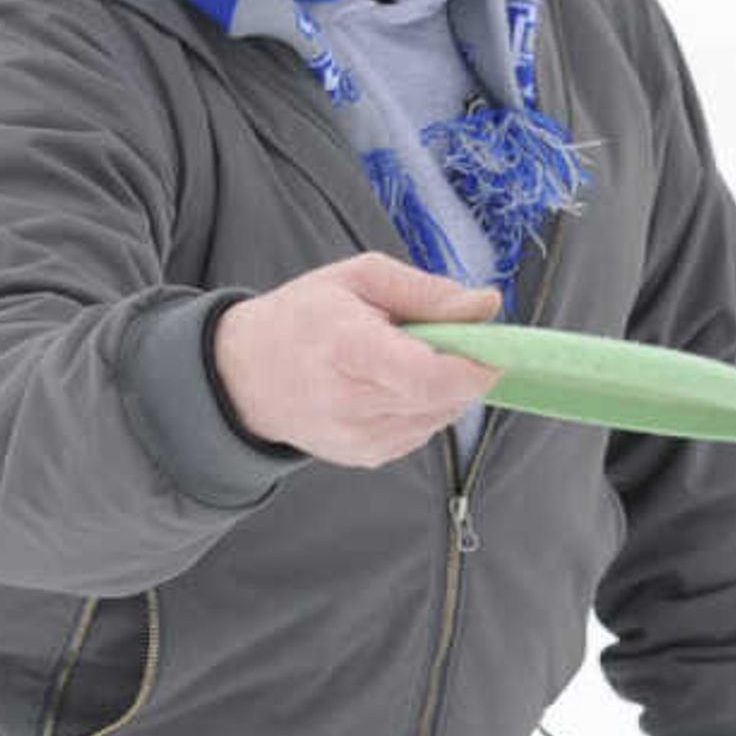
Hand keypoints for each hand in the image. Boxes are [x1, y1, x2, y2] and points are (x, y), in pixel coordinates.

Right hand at [211, 255, 502, 466]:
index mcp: (347, 348)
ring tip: (405, 360)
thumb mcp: (359, 278)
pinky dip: (424, 406)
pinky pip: (423, 431)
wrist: (245, 376)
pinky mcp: (366, 457)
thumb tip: (488, 304)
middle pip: (444, 398)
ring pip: (440, 417)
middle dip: (463, 369)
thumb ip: (427, 292)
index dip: (473, 365)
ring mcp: (359, 439)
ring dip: (444, 388)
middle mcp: (352, 404)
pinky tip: (392, 385)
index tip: (490, 346)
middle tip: (444, 340)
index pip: (428, 376)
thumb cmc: (304, 317)